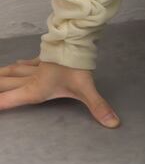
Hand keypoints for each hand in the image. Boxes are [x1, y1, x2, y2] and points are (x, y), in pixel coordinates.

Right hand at [0, 55, 120, 126]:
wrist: (76, 40)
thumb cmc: (77, 67)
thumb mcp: (86, 89)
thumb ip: (98, 107)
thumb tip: (113, 124)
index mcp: (34, 90)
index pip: (8, 101)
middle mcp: (29, 80)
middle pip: (4, 85)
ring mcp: (34, 68)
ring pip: (11, 72)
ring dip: (0, 76)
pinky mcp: (41, 58)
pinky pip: (25, 63)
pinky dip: (16, 64)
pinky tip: (14, 62)